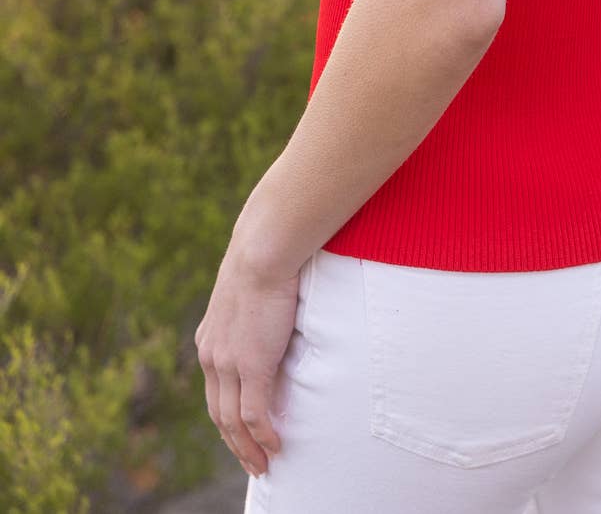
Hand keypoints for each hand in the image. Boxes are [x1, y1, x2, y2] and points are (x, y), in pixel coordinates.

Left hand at [194, 243, 301, 478]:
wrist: (263, 250)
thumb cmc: (264, 258)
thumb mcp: (248, 291)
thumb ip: (252, 314)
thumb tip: (269, 315)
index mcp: (209, 340)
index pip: (214, 391)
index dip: (226, 417)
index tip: (240, 435)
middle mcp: (212, 356)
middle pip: (218, 414)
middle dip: (234, 444)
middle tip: (252, 462)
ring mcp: (229, 363)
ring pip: (233, 421)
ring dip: (247, 449)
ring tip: (263, 466)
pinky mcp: (251, 365)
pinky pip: (254, 414)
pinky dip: (263, 436)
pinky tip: (275, 447)